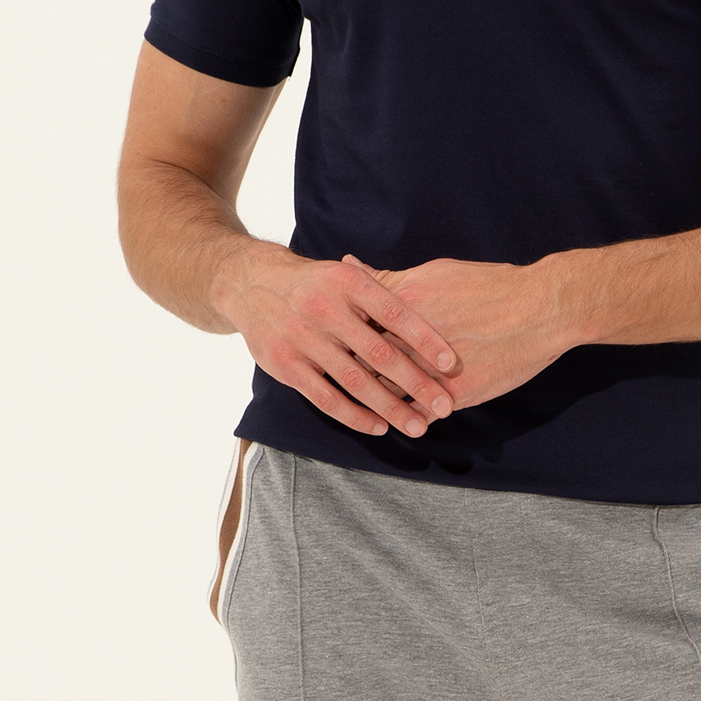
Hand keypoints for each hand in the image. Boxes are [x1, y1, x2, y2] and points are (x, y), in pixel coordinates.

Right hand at [213, 242, 457, 438]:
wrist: (249, 284)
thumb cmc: (314, 283)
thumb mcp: (345, 274)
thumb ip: (383, 290)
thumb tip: (434, 302)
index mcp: (347, 282)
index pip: (395, 313)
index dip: (425, 338)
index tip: (451, 363)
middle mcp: (325, 309)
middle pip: (379, 353)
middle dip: (416, 382)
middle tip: (445, 405)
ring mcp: (303, 338)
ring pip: (355, 381)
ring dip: (390, 407)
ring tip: (418, 426)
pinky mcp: (286, 365)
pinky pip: (326, 398)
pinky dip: (355, 416)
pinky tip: (379, 426)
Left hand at [344, 253, 575, 409]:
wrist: (541, 310)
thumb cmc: (490, 286)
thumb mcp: (435, 272)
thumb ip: (387, 276)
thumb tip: (348, 263)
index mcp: (402, 305)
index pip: (351, 325)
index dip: (333, 334)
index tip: (321, 337)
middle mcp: (410, 340)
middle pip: (359, 361)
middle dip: (341, 368)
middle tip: (326, 371)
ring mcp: (430, 371)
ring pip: (383, 393)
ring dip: (368, 399)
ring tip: (357, 398)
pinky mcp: (453, 395)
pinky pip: (416, 414)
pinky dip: (403, 419)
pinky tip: (395, 420)